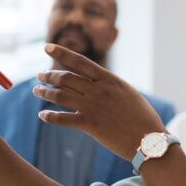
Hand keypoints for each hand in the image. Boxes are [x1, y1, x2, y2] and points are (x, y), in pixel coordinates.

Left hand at [34, 44, 166, 160]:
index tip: (47, 47)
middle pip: (65, 78)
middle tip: (40, 76)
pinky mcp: (89, 125)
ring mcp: (92, 107)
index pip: (80, 61)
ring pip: (59, 95)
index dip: (61, 53)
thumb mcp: (129, 94)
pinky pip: (62, 118)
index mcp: (109, 80)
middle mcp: (98, 90)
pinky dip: (49, 116)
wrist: (149, 139)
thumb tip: (100, 83)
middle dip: (49, 76)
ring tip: (37, 91)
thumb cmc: (143, 118)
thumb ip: (111, 87)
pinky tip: (43, 115)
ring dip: (44, 92)